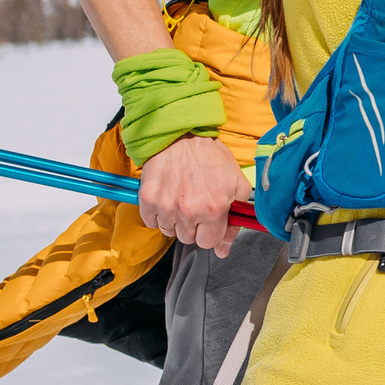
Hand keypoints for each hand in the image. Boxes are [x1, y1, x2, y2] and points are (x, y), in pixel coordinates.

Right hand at [137, 133, 249, 256]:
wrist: (182, 134)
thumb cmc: (211, 157)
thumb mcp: (237, 184)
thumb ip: (235, 220)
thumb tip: (223, 250)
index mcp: (214, 209)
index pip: (209, 242)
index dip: (210, 232)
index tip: (209, 220)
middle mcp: (189, 211)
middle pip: (188, 239)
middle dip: (193, 225)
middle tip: (195, 202)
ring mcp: (166, 206)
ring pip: (169, 231)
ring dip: (175, 220)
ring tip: (181, 197)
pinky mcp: (148, 200)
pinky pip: (151, 222)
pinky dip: (157, 213)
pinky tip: (167, 195)